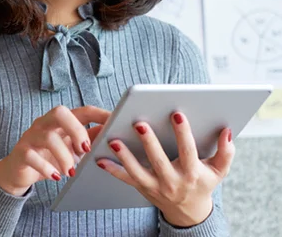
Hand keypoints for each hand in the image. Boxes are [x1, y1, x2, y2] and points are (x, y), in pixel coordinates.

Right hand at [0, 105, 110, 195]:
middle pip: (60, 112)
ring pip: (47, 137)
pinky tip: (55, 176)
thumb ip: (90, 140)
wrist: (20, 171)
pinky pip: (32, 156)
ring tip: (71, 172)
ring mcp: (31, 136)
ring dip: (64, 156)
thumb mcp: (73, 149)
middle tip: (86, 150)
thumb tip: (114, 134)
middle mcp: (45, 124)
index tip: (115, 124)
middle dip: (76, 130)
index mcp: (61, 121)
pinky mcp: (21, 152)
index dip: (100, 115)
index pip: (82, 111)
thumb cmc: (49, 157)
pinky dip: (46, 168)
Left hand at [97, 112, 234, 226]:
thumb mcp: (218, 170)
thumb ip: (225, 151)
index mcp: (192, 173)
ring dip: (124, 156)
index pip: (188, 151)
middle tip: (139, 123)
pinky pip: (125, 179)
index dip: (183, 133)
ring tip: (113, 140)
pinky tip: (99, 158)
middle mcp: (172, 181)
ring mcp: (155, 186)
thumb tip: (226, 131)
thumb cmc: (202, 182)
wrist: (188, 211)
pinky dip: (112, 170)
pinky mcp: (142, 188)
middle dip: (149, 142)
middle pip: (159, 160)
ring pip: (137, 171)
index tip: (176, 114)